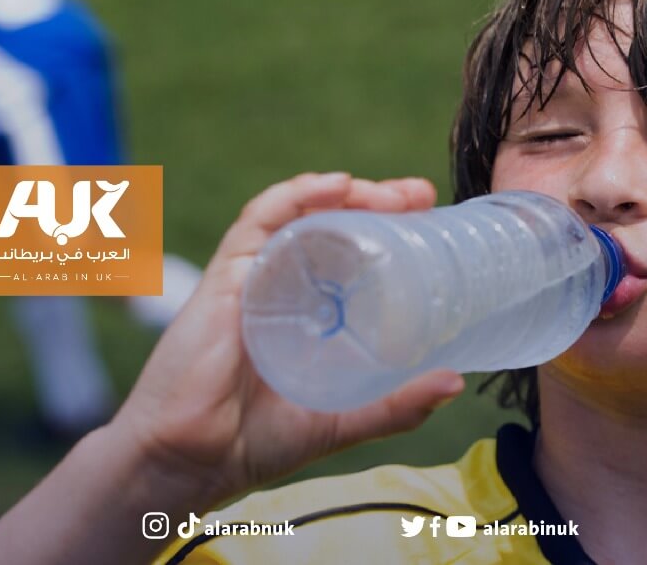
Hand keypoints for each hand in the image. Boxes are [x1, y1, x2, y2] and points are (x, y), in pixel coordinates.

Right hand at [108, 172, 464, 505]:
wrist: (190, 461)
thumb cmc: (256, 443)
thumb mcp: (344, 420)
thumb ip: (397, 406)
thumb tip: (456, 381)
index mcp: (308, 314)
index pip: (351, 255)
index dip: (390, 231)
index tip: (431, 220)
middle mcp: (282, 288)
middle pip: (331, 226)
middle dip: (378, 202)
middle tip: (422, 197)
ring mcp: (254, 278)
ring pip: (301, 214)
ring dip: (347, 193)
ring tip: (393, 194)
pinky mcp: (226, 277)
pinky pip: (259, 220)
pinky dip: (295, 194)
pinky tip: (337, 186)